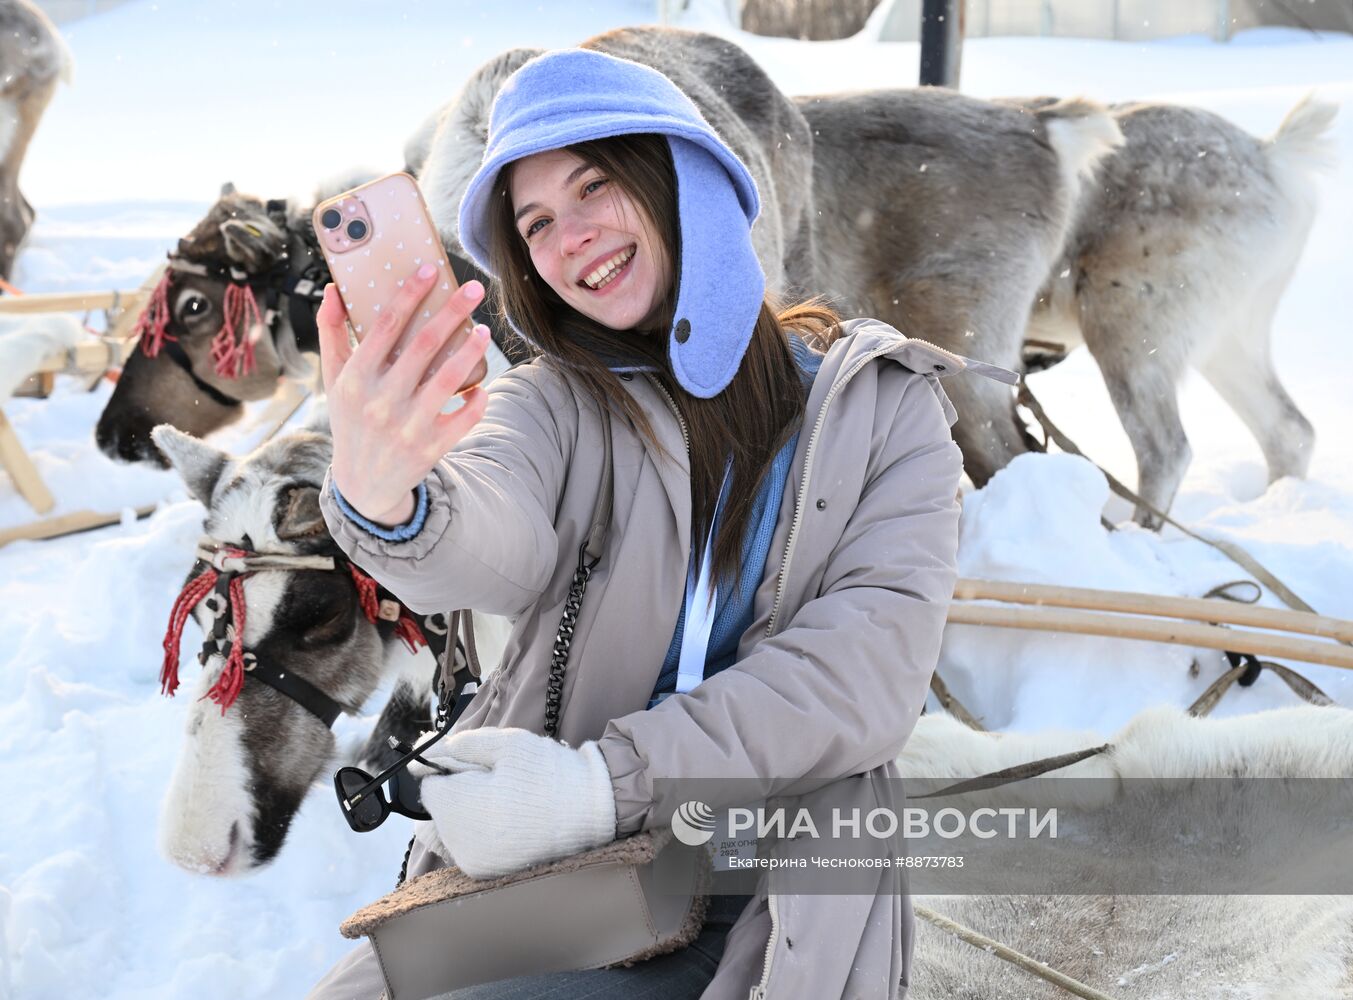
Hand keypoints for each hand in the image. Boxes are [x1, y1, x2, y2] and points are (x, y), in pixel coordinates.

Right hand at [317, 266, 491, 525]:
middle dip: (452, 313)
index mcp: (357, 378)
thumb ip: (332, 333)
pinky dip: (478, 399)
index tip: (431, 269)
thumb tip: (334, 288)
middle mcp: (381, 400)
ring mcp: (408, 425)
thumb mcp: (335, 380)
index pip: (385, 325)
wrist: (364, 485)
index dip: (409, 294)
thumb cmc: (351, 419)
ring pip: (448, 378)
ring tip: (484, 330)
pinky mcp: (432, 447)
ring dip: (471, 350)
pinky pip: (465, 416)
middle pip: (423, 345)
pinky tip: (482, 385)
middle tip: (475, 289)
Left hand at [416, 727, 617, 878]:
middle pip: (438, 813)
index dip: (448, 770)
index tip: (472, 764)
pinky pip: (467, 849)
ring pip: (450, 833)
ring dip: (464, 815)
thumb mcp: (508, 744)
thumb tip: (433, 753)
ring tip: (500, 802)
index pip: (430, 788)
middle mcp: (462, 843)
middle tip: (492, 782)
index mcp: (462, 809)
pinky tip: (503, 821)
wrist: (591, 810)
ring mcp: (476, 863)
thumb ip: (464, 745)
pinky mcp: (489, 874)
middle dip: (456, 794)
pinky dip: (476, 834)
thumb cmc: (549, 773)